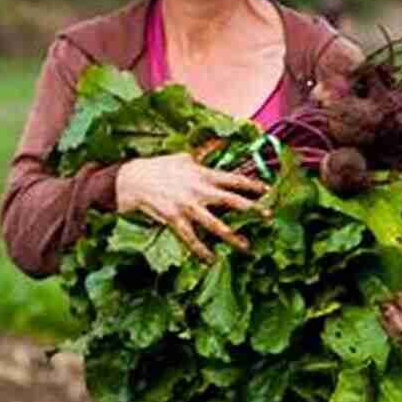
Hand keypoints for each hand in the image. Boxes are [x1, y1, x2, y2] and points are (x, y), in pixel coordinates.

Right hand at [115, 153, 270, 260]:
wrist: (133, 180)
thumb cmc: (159, 167)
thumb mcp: (183, 157)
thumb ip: (204, 152)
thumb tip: (219, 143)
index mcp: (203, 174)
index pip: (233, 179)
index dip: (252, 184)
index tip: (268, 190)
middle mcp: (198, 190)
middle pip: (230, 200)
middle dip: (250, 208)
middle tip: (268, 216)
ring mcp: (187, 206)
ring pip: (214, 224)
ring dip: (232, 236)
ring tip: (246, 247)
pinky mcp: (174, 219)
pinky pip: (191, 238)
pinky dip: (201, 250)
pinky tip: (211, 259)